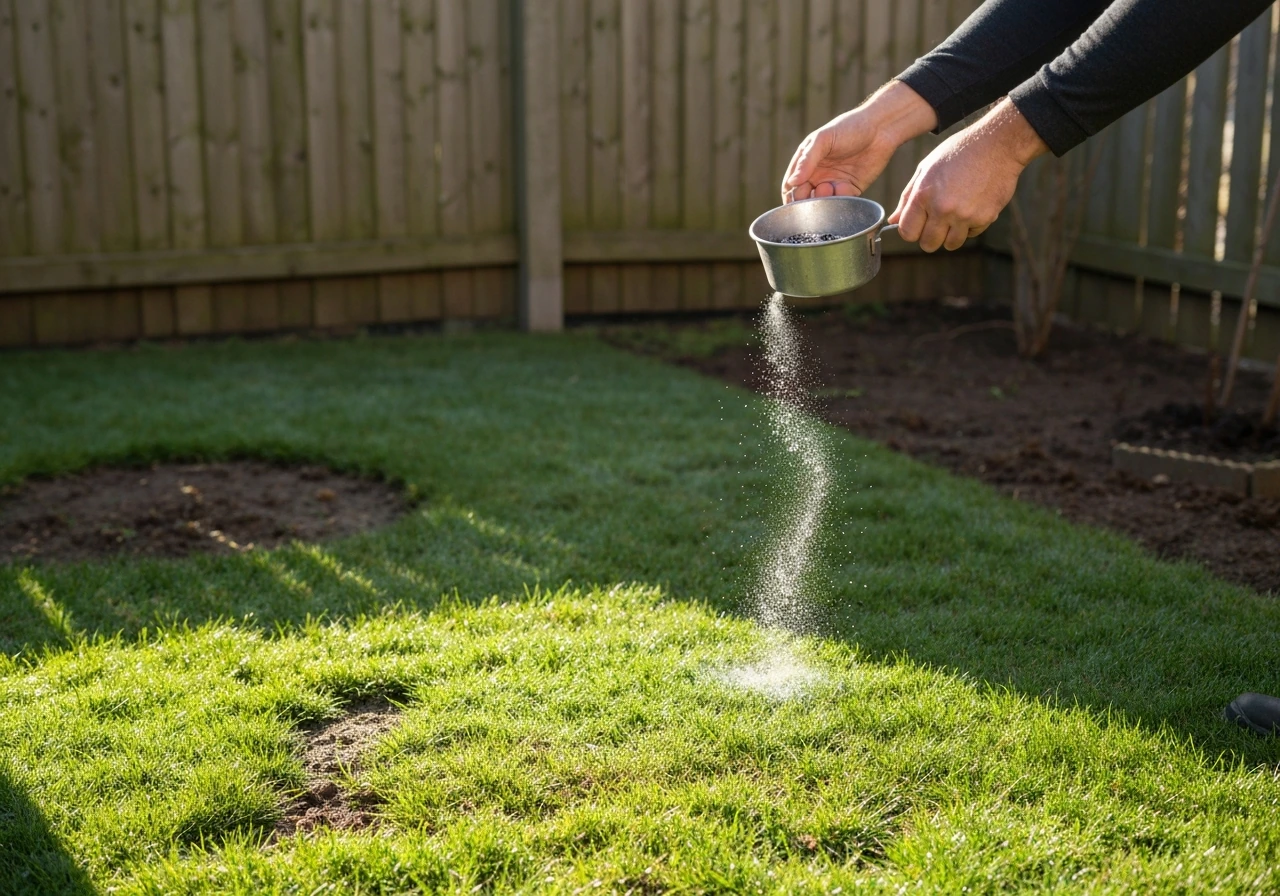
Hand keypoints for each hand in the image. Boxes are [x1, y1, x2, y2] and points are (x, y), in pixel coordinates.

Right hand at [781, 81, 936, 203]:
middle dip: (807, 202)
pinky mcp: (851, 189)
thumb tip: (792, 182)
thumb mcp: (823, 139)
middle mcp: (818, 175)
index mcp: (806, 163)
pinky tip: (844, 186)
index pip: (791, 186)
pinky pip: (842, 202)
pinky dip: (841, 199)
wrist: (881, 128)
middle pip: (805, 199)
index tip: (795, 198)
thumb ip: (807, 160)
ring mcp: (834, 183)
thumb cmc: (849, 127)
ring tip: (829, 188)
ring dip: (824, 202)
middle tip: (814, 194)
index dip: (791, 195)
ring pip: (823, 203)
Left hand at [890, 99, 1048, 251]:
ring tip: (955, 215)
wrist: (998, 144)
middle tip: (936, 223)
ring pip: (950, 244)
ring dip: (950, 235)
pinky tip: (972, 206)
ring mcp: (965, 215)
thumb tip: (894, 221)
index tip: (918, 225)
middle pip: (928, 244)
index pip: (907, 233)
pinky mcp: (985, 217)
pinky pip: (971, 234)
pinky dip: (970, 226)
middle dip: (929, 237)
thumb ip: (908, 197)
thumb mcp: (927, 168)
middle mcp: (943, 208)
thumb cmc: (958, 152)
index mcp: (924, 195)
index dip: (911, 231)